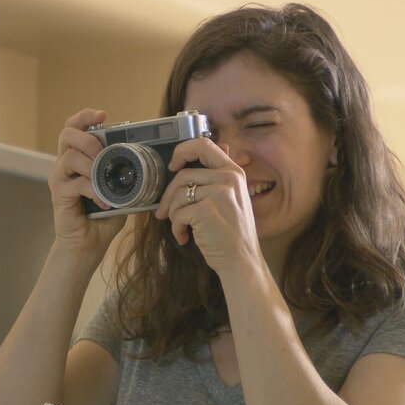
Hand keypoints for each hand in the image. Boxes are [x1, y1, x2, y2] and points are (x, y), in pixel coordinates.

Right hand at [48, 109, 125, 259]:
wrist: (87, 245)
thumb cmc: (102, 217)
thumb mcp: (120, 190)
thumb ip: (126, 175)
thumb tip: (151, 162)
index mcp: (78, 159)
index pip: (74, 128)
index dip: (85, 117)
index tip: (102, 114)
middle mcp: (64, 165)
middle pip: (66, 135)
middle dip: (88, 138)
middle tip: (103, 151)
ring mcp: (60, 180)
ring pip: (70, 157)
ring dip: (92, 165)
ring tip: (105, 180)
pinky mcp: (59, 195)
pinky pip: (76, 183)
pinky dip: (94, 190)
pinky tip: (105, 202)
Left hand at [154, 138, 261, 272]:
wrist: (241, 260)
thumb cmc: (234, 232)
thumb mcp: (234, 196)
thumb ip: (223, 173)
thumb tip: (223, 146)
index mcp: (233, 172)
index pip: (204, 145)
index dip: (183, 151)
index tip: (173, 165)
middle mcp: (228, 179)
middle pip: (184, 174)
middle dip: (169, 194)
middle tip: (163, 211)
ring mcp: (218, 194)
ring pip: (178, 195)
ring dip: (173, 215)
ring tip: (182, 228)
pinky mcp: (206, 211)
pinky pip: (178, 214)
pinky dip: (177, 229)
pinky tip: (185, 238)